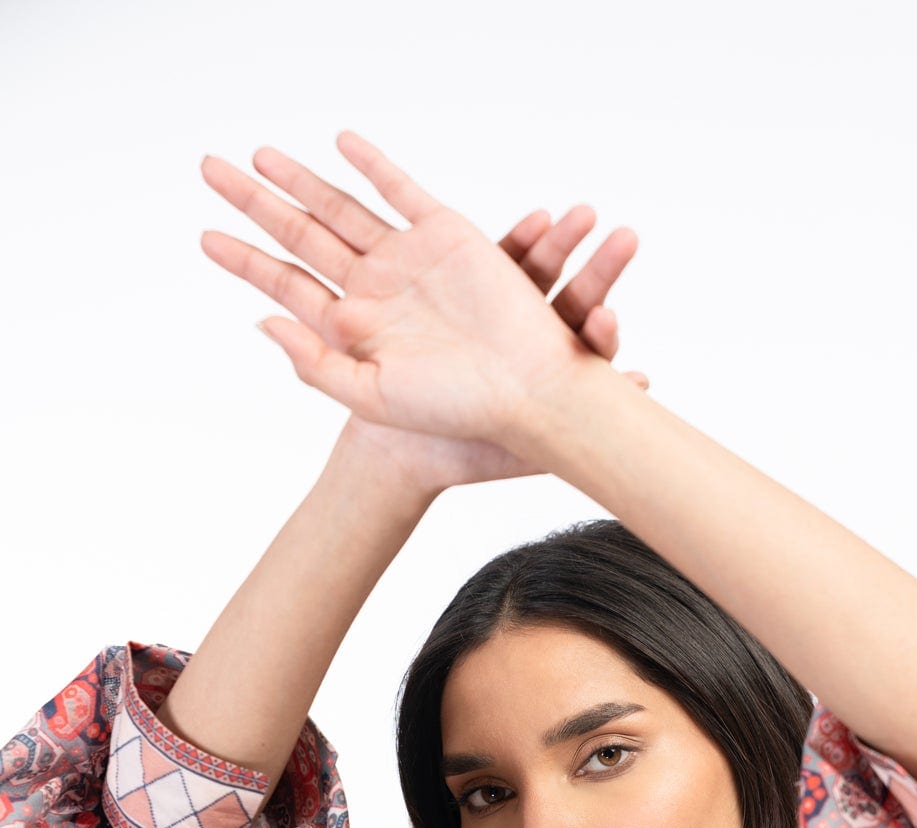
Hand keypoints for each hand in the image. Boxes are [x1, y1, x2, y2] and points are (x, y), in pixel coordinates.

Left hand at [199, 130, 640, 456]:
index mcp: (352, 329)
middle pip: (301, 234)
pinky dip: (372, 166)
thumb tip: (262, 320)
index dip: (244, 259)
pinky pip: (401, 191)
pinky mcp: (446, 234)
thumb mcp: (372, 398)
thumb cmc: (456, 410)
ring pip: (341, 207)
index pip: (285, 283)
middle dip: (254, 202)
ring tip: (258, 156)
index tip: (205, 237)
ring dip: (300, 180)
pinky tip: (342, 144)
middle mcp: (373, 288)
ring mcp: (407, 258)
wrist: (526, 391)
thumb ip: (315, 364)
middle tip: (209, 169)